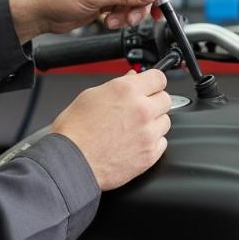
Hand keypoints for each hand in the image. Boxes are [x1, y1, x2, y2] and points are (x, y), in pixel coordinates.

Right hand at [50, 69, 171, 190]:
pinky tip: (134, 143)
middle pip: (166, 99)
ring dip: (153, 123)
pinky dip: (152, 142)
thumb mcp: (90, 96)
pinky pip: (162, 143)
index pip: (158, 77)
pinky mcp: (150, 154)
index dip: (153, 82)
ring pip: (165, 121)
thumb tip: (130, 78)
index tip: (150, 87)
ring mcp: (148, 133)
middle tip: (138, 109)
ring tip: (133, 129)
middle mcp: (142, 110)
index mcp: (127, 91)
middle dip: (154, 102)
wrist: (72, 162)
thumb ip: (117, 85)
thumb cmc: (74, 131)